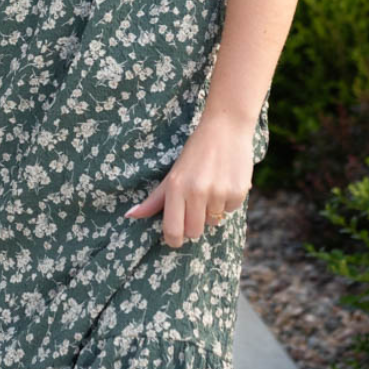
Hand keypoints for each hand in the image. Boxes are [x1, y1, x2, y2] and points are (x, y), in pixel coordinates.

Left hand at [123, 112, 255, 248]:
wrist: (226, 128)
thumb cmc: (195, 153)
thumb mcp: (172, 174)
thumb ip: (155, 199)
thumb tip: (130, 215)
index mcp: (176, 188)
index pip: (173, 230)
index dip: (173, 239)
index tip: (175, 238)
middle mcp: (197, 192)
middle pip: (194, 232)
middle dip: (194, 224)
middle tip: (195, 205)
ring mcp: (219, 193)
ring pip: (214, 221)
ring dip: (212, 210)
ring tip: (212, 186)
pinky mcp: (238, 191)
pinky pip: (231, 210)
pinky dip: (228, 201)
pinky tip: (225, 182)